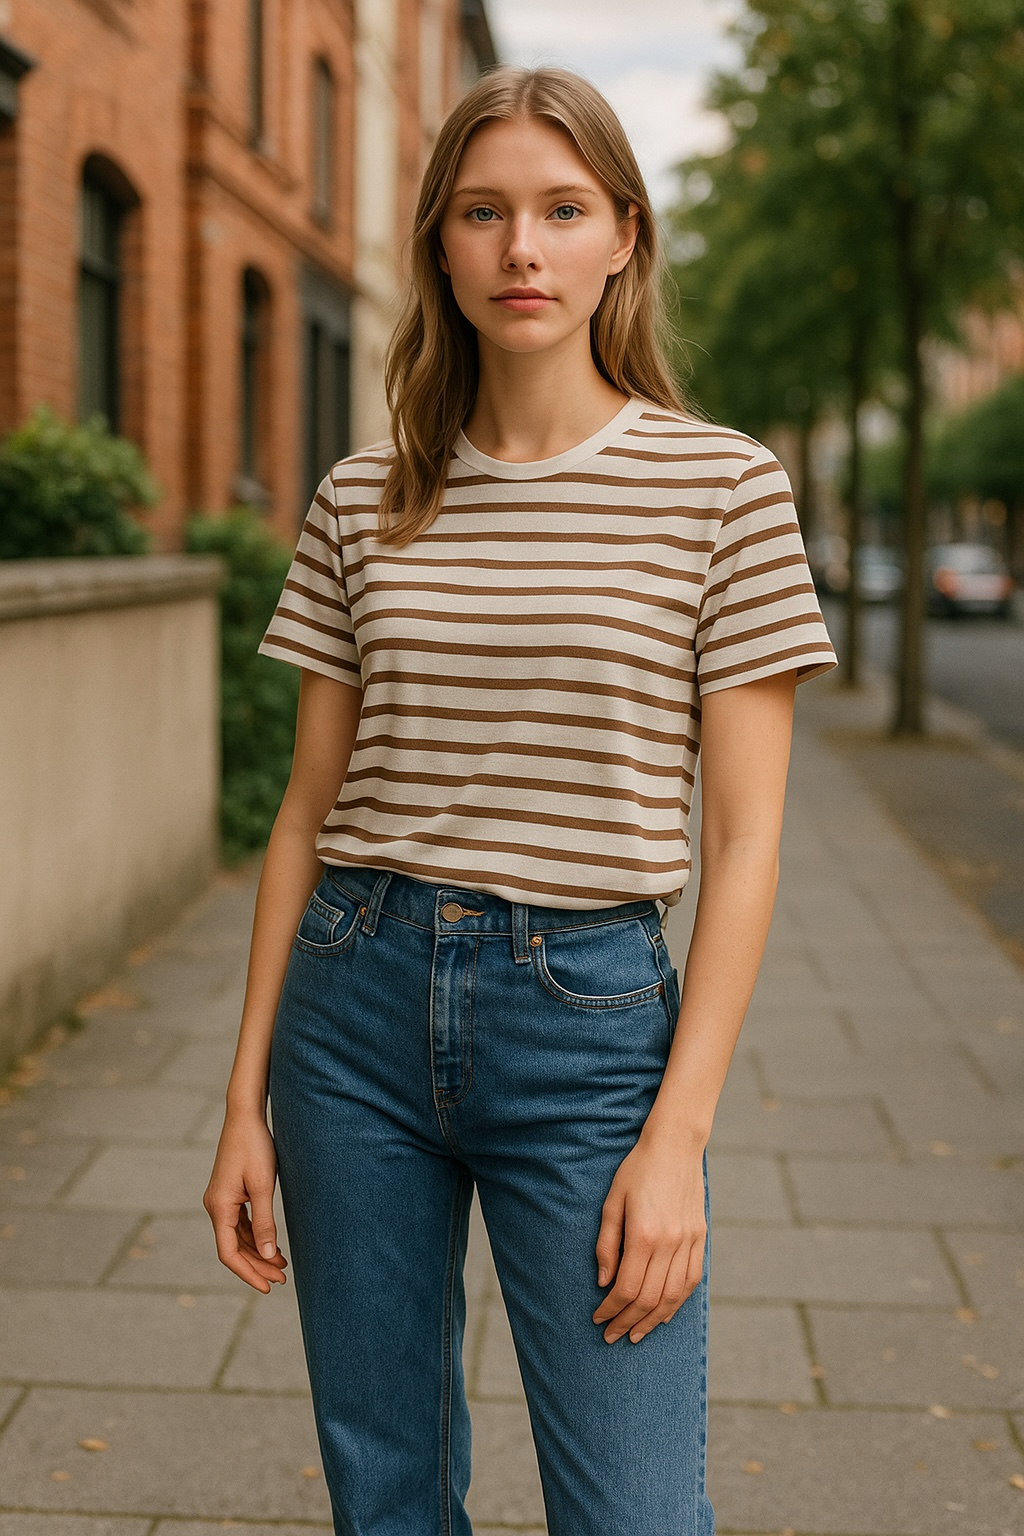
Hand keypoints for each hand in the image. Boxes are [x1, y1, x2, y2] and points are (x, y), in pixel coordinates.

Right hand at [203, 1108, 287, 1293]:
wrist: (245, 1117)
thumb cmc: (255, 1147)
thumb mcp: (262, 1186)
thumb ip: (264, 1222)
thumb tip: (268, 1253)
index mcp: (219, 1207)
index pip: (229, 1254)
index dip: (249, 1273)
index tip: (268, 1286)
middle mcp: (215, 1207)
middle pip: (233, 1248)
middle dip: (257, 1265)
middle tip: (282, 1278)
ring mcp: (220, 1201)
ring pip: (237, 1237)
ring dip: (257, 1252)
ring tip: (282, 1265)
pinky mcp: (228, 1194)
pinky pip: (238, 1224)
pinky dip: (254, 1236)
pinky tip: (271, 1244)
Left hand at [592, 1131, 705, 1342]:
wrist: (675, 1147)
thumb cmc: (637, 1170)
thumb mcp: (612, 1202)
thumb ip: (607, 1244)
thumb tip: (604, 1282)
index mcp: (644, 1235)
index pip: (626, 1288)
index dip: (611, 1309)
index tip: (598, 1318)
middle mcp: (670, 1243)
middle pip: (648, 1298)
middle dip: (628, 1321)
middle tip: (612, 1335)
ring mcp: (689, 1242)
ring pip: (673, 1296)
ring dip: (653, 1320)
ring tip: (637, 1333)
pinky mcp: (700, 1238)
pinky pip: (692, 1281)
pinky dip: (678, 1302)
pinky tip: (665, 1314)